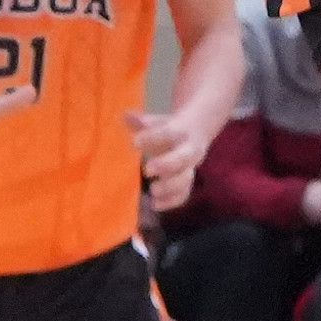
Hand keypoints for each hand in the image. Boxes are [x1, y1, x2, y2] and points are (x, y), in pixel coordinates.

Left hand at [136, 99, 207, 218]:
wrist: (195, 133)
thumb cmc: (168, 129)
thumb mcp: (157, 121)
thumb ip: (142, 121)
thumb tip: (125, 116)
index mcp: (180, 131)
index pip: (168, 133)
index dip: (153, 138)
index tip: (135, 142)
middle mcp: (188, 150)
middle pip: (183, 158)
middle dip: (166, 164)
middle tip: (147, 170)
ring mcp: (189, 168)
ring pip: (186, 179)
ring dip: (170, 187)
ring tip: (153, 191)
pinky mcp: (186, 183)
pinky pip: (184, 194)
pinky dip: (172, 201)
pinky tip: (156, 205)